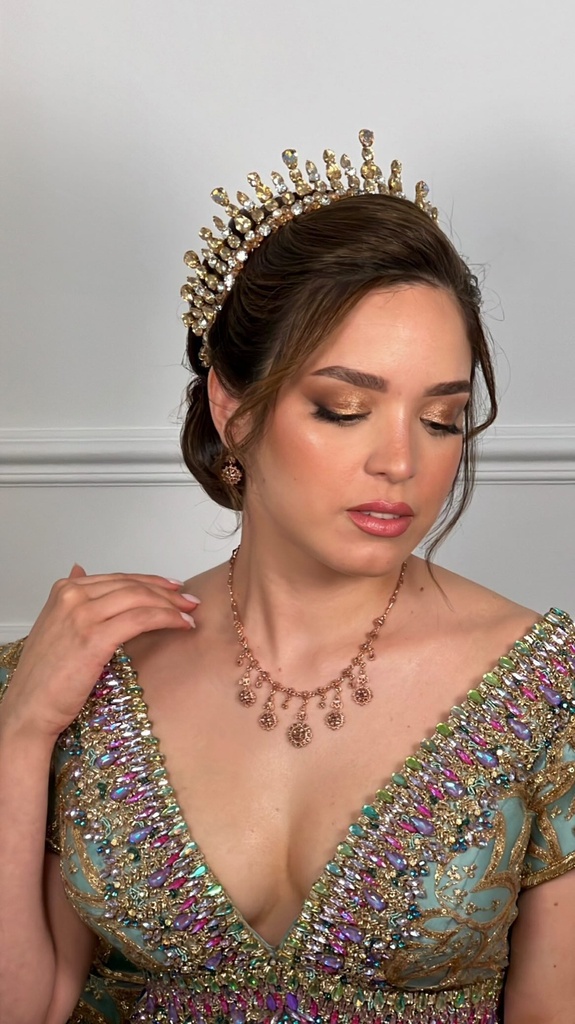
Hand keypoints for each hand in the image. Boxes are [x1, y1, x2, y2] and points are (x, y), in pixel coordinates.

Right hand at [3, 564, 198, 739]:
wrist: (29, 708)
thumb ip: (72, 598)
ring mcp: (82, 616)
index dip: (151, 581)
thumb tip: (81, 569)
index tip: (173, 587)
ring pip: (140, 599)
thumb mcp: (54, 624)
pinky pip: (141, 619)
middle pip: (132, 586)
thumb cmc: (44, 675)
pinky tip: (180, 625)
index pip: (119, 578)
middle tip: (188, 601)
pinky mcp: (94, 638)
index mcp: (65, 591)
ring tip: (189, 614)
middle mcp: (72, 598)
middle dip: (166, 592)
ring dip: (171, 605)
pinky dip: (166, 619)